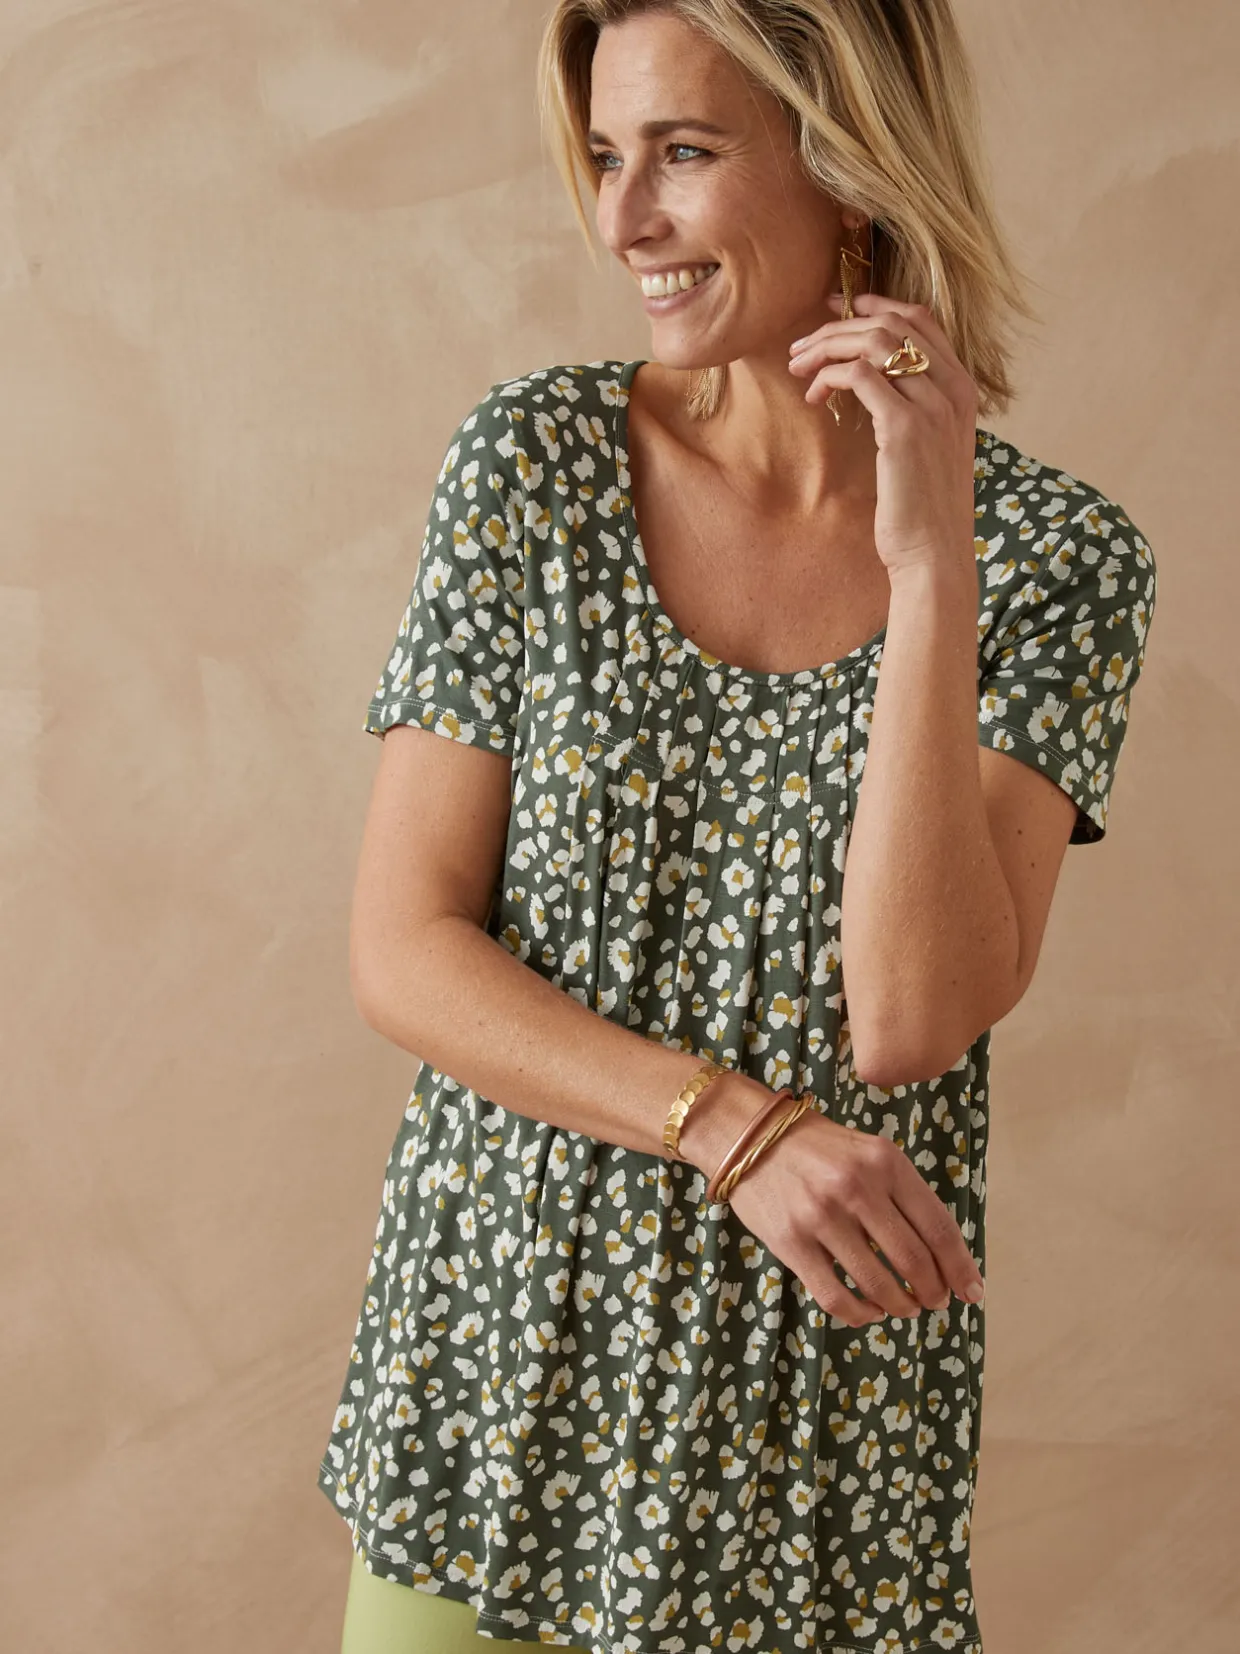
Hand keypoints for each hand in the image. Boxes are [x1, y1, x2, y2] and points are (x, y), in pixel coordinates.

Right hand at [721, 1101, 985, 1326]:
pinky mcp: (790, 1241)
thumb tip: (942, 1256)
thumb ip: (903, 1195)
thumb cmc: (819, 1149)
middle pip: (913, 1260)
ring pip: (878, 1284)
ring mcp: (821, 1216)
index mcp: (885, 1162)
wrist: (749, 1137)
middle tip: (936, 1302)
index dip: (960, 1266)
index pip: (938, 1226)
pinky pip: (835, 1295)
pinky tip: (869, 1312)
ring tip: (905, 1308)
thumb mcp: (869, 1154)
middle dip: (934, 1291)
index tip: (972, 1291)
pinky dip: (860, 1314)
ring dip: (900, 1306)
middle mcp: (857, 1187)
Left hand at [787, 290, 978, 581]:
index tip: (835, 308)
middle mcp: (953, 388)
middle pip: (892, 324)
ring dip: (827, 347)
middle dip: (838, 326)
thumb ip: (911, 407)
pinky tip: (815, 397)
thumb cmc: (922, 508)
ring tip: (798, 368)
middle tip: (801, 347)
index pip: (920, 319)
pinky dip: (830, 377)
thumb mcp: (927, 448)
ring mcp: (933, 405)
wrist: (933, 553)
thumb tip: (870, 380)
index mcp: (962, 388)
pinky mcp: (905, 427)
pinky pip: (861, 375)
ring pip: (873, 342)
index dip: (876, 305)